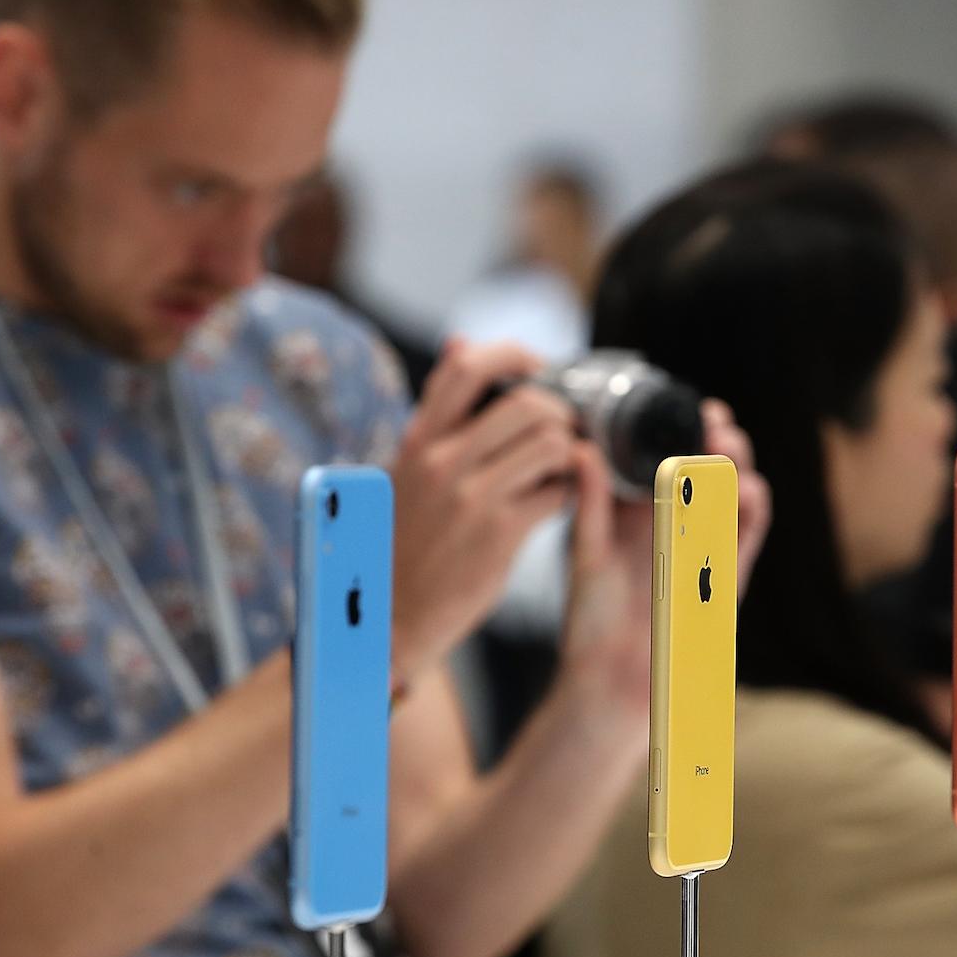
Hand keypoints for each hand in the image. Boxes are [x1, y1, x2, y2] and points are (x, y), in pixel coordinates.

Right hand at [389, 339, 577, 685]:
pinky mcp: (498, 534)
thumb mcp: (407, 467)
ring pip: (550, 444)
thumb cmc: (406, 539)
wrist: (389, 615)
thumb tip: (459, 341)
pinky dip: (564, 495)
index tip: (537, 368)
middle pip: (527, 403)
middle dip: (559, 414)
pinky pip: (556, 493)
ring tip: (557, 471)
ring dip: (568, 455)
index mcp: (418, 440)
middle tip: (563, 432)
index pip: (467, 367)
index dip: (513, 354)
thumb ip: (439, 412)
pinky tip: (552, 504)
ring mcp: (470, 497)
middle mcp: (441, 461)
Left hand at [553, 400, 770, 720]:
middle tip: (711, 419)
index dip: (680, 426)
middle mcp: (676, 524)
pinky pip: (748, 535)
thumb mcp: (586, 555)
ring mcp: (705, 547)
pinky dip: (753, 508)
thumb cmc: (592, 624)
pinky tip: (746, 488)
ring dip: (737, 466)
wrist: (612, 685)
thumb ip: (589, 504)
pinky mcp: (727, 576)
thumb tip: (580, 450)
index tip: (679, 403)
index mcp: (640, 512)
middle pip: (709, 466)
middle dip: (716, 437)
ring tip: (726, 445)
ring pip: (734, 493)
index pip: (669, 455)